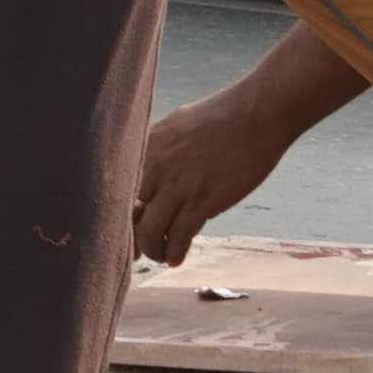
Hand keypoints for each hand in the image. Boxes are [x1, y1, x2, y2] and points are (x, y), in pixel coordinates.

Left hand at [134, 89, 294, 267]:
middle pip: (128, 212)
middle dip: (130, 237)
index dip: (115, 212)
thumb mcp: (176, 127)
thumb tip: (149, 178)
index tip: (117, 227)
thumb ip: (158, 152)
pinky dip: (174, 253)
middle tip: (135, 252)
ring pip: (150, 231)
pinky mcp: (204, 200)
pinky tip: (176, 258)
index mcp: (146, 144)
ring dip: (152, 250)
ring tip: (160, 256)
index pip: (117, 186)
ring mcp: (179, 184)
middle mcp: (156, 165)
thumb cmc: (220, 118)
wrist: (257, 114)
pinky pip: (179, 236)